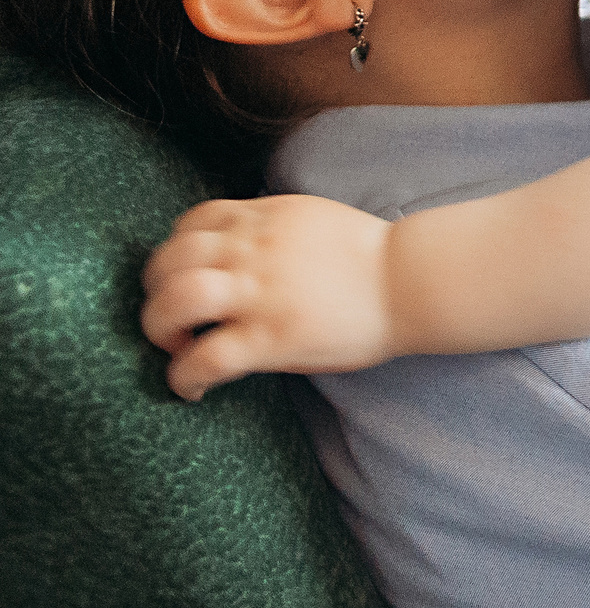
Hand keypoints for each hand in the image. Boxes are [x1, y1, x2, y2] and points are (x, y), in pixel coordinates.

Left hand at [140, 195, 401, 399]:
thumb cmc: (374, 259)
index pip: (192, 222)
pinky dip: (183, 377)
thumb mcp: (313, 222)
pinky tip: (192, 388)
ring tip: (177, 347)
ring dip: (160, 327)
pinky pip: (204, 358)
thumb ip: (270, 231)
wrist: (416, 282)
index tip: (186, 276)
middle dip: (156, 292)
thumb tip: (236, 253)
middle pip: (169, 259)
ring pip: (175, 300)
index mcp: (267, 218)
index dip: (177, 251)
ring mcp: (261, 293)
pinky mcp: (271, 337)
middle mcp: (254, 249)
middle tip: (175, 319)